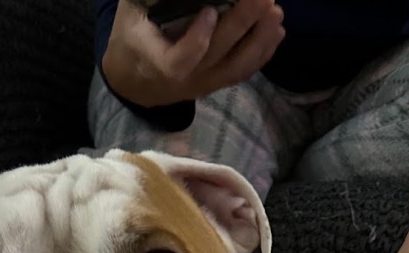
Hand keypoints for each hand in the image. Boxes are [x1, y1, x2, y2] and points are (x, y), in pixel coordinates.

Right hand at [102, 0, 284, 107]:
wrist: (134, 81)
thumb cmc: (131, 38)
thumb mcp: (131, 14)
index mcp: (159, 64)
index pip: (181, 60)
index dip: (197, 39)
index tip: (210, 10)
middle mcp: (186, 81)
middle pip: (219, 56)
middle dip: (243, 23)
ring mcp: (204, 85)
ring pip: (236, 67)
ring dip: (260, 39)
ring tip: (276, 12)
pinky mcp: (217, 84)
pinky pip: (243, 73)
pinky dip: (263, 52)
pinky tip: (277, 31)